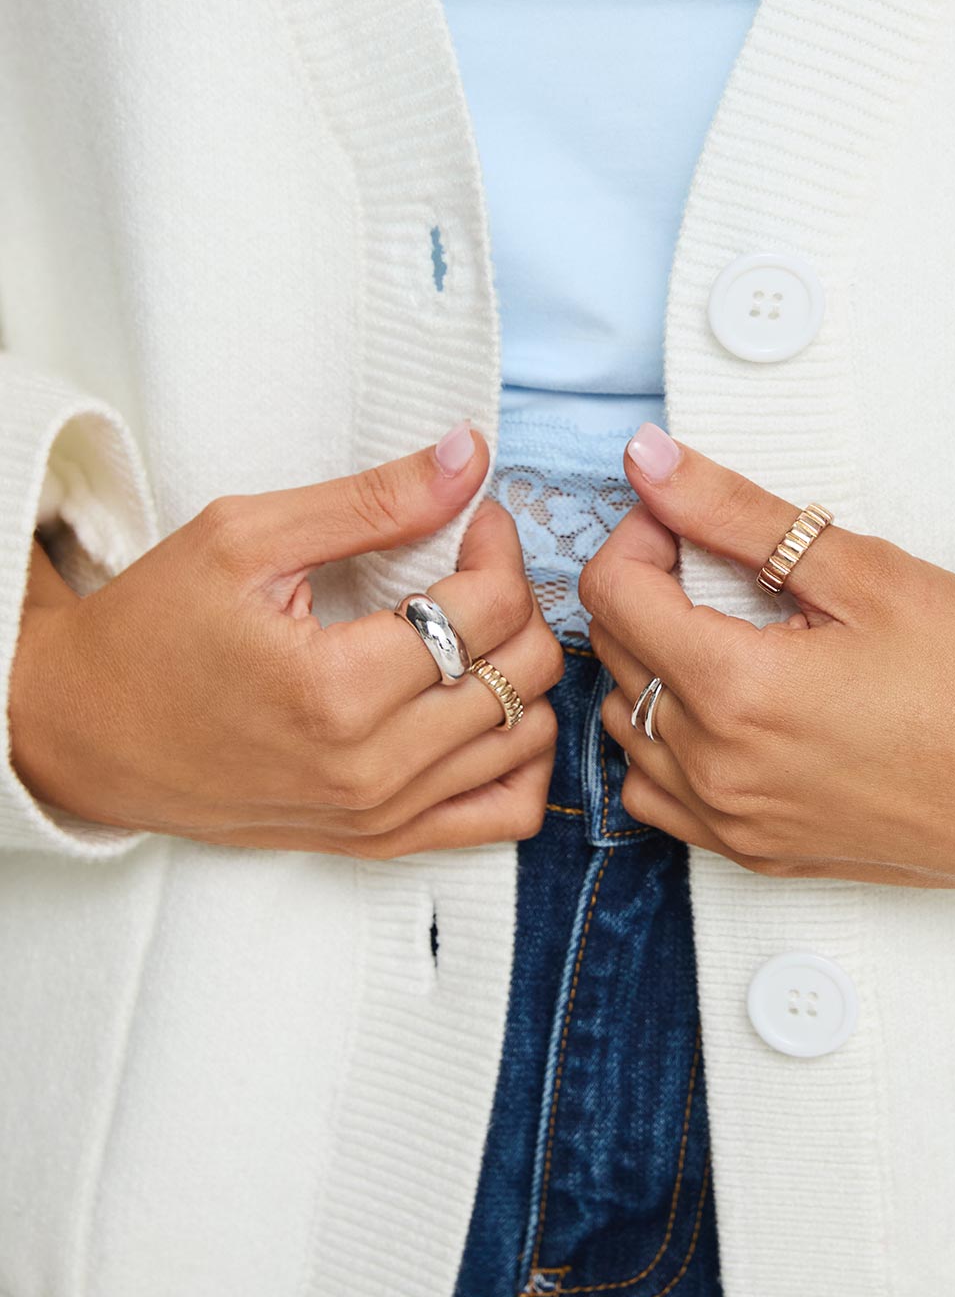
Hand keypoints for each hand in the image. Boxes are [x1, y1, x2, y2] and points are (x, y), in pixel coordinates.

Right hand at [10, 428, 563, 856]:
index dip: (498, 545)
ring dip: (523, 672)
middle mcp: (370, 766)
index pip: (491, 609)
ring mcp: (381, 814)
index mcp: (336, 689)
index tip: (471, 519)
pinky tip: (486, 706)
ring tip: (475, 630)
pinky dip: (520, 757)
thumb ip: (371, 500)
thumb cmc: (152, 630)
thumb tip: (472, 456)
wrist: (84, 734)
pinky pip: (506, 813)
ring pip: (529, 737)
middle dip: (517, 601)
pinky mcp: (381, 840)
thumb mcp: (245, 538)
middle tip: (473, 567)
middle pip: (525, 671)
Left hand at [579, 428, 954, 887]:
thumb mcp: (864, 573)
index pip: (612, 594)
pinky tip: (725, 712)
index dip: (638, 536)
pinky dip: (667, 745)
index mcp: (736, 691)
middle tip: (716, 562)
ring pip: (626, 728)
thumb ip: (737, 514)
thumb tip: (649, 461)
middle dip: (646, 592)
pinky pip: (659, 797)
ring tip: (727, 632)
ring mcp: (733, 822)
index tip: (685, 520)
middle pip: (613, 657)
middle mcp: (716, 769)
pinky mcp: (758, 854)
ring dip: (651, 668)